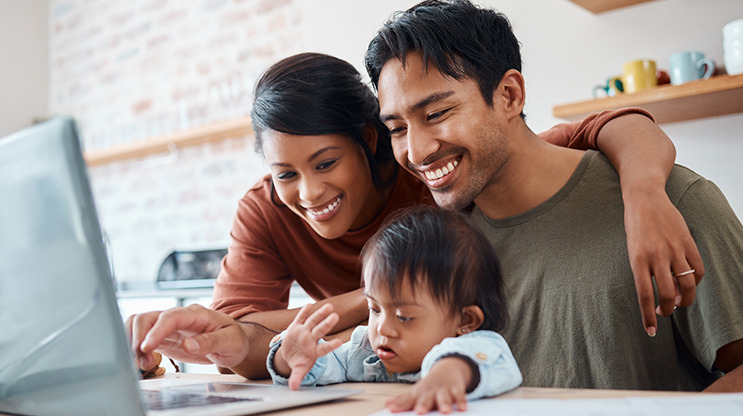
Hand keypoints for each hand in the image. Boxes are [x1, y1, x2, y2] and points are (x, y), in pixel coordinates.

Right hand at [126, 304, 250, 370]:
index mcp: (196, 314)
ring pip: (139, 325)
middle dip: (138, 339)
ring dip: (133, 343)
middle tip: (144, 363)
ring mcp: (168, 326)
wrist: (234, 341)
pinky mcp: (163, 337)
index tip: (146, 347)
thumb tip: (189, 345)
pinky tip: (142, 363)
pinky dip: (135, 348)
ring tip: (143, 364)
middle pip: (147, 318)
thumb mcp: (230, 341)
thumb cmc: (234, 338)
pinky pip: (141, 337)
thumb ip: (210, 342)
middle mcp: (178, 316)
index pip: (170, 317)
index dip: (156, 331)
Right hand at [274, 304, 341, 389]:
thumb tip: (293, 388)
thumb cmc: (298, 361)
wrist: (289, 353)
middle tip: (336, 316)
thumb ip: (297, 377)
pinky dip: (304, 312)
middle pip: (320, 331)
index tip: (340, 341)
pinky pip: (301, 318)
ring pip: (313, 321)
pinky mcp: (296, 326)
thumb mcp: (298, 370)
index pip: (324, 348)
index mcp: (314, 351)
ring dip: (320, 314)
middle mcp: (311, 340)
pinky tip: (309, 305)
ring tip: (329, 306)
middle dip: (327, 324)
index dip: (331, 345)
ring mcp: (304, 332)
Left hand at [385, 357, 471, 413]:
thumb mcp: (416, 392)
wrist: (447, 370)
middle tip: (420, 412)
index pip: (407, 400)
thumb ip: (403, 400)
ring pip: (444, 397)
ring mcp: (443, 390)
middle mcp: (430, 391)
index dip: (399, 405)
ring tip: (445, 411)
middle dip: (423, 405)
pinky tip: (462, 408)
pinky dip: (461, 401)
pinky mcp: (456, 389)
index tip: (392, 410)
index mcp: (418, 393)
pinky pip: (459, 395)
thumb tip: (387, 405)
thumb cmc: (429, 387)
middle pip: (426, 399)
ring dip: (444, 403)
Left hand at [624, 186, 703, 335]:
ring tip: (678, 303)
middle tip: (664, 312)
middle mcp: (657, 256)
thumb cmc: (635, 227)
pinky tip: (688, 284)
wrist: (645, 199)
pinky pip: (698, 270)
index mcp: (637, 259)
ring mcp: (675, 249)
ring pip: (687, 286)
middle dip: (667, 311)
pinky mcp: (688, 243)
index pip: (645, 295)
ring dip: (684, 301)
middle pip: (668, 295)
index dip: (648, 316)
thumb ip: (644, 271)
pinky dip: (695, 282)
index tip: (651, 331)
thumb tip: (658, 295)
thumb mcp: (632, 250)